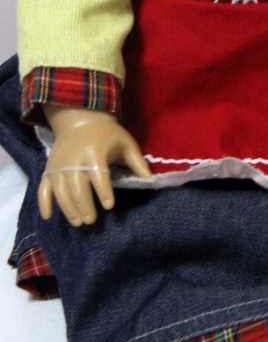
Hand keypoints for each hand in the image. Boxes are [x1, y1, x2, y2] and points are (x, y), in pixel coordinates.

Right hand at [39, 107, 151, 226]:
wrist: (81, 120)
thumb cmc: (108, 135)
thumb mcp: (126, 143)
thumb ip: (137, 162)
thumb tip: (150, 180)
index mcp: (95, 153)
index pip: (99, 175)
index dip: (103, 191)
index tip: (108, 206)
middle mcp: (74, 160)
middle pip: (77, 186)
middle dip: (84, 205)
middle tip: (91, 220)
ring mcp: (59, 165)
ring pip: (60, 190)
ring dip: (68, 208)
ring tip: (78, 222)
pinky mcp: (49, 169)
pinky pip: (43, 187)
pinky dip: (43, 202)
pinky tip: (47, 216)